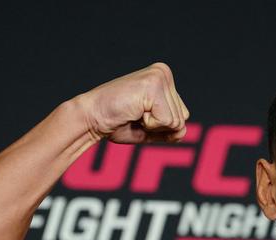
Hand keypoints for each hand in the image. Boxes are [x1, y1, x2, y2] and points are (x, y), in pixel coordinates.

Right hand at [75, 62, 189, 143]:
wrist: (92, 118)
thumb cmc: (118, 122)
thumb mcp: (151, 129)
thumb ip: (171, 130)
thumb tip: (182, 131)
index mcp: (164, 79)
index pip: (183, 117)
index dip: (162, 127)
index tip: (140, 116)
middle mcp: (164, 73)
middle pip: (183, 119)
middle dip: (159, 127)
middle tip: (135, 115)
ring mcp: (159, 77)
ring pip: (177, 122)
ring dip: (153, 126)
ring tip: (134, 112)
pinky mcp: (153, 86)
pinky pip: (168, 122)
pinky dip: (150, 125)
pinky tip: (134, 112)